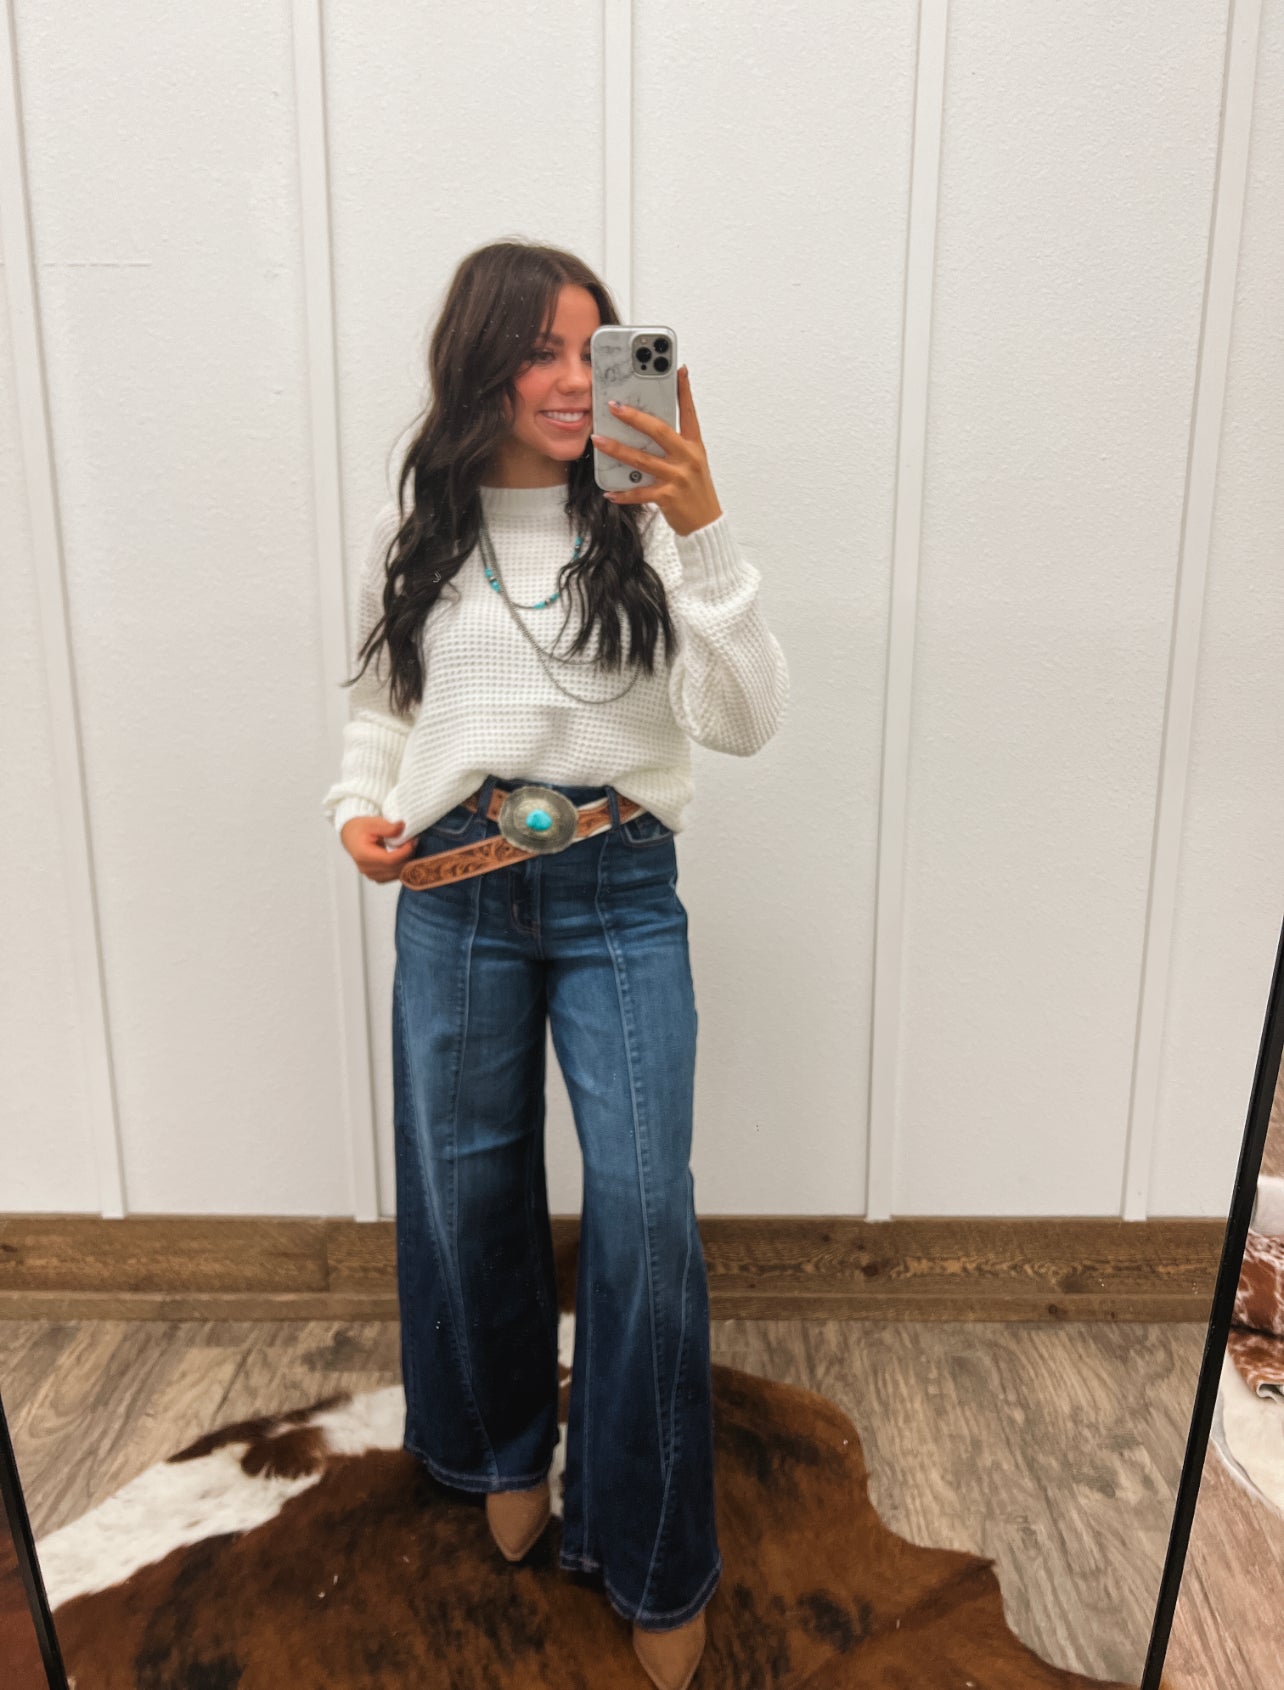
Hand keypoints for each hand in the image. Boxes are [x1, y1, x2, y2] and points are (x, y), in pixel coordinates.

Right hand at [341, 815, 416, 882]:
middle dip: (408, 856)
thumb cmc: (361, 829)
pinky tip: (403, 856)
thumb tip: (402, 826)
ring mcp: (370, 875)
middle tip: (413, 842)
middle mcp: (366, 868)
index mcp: (364, 855)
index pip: (390, 860)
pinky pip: (393, 877)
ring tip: (408, 848)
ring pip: (396, 875)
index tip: (413, 841)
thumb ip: (388, 827)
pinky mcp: (376, 877)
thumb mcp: (374, 823)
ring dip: (406, 863)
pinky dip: (401, 868)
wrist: (351, 836)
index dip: (405, 852)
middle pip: (395, 869)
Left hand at [591, 365, 722, 537]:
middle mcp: (688, 458)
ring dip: (617, 449)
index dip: (684, 390)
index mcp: (694, 446)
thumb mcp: (692, 463)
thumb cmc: (695, 491)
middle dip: (634, 417)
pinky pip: (640, 492)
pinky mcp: (668, 497)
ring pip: (642, 459)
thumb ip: (673, 446)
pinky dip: (623, 493)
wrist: (706, 524)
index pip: (689, 412)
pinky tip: (609, 492)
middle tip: (614, 406)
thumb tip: (645, 429)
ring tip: (598, 440)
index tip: (678, 369)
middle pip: (659, 431)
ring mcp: (678, 477)